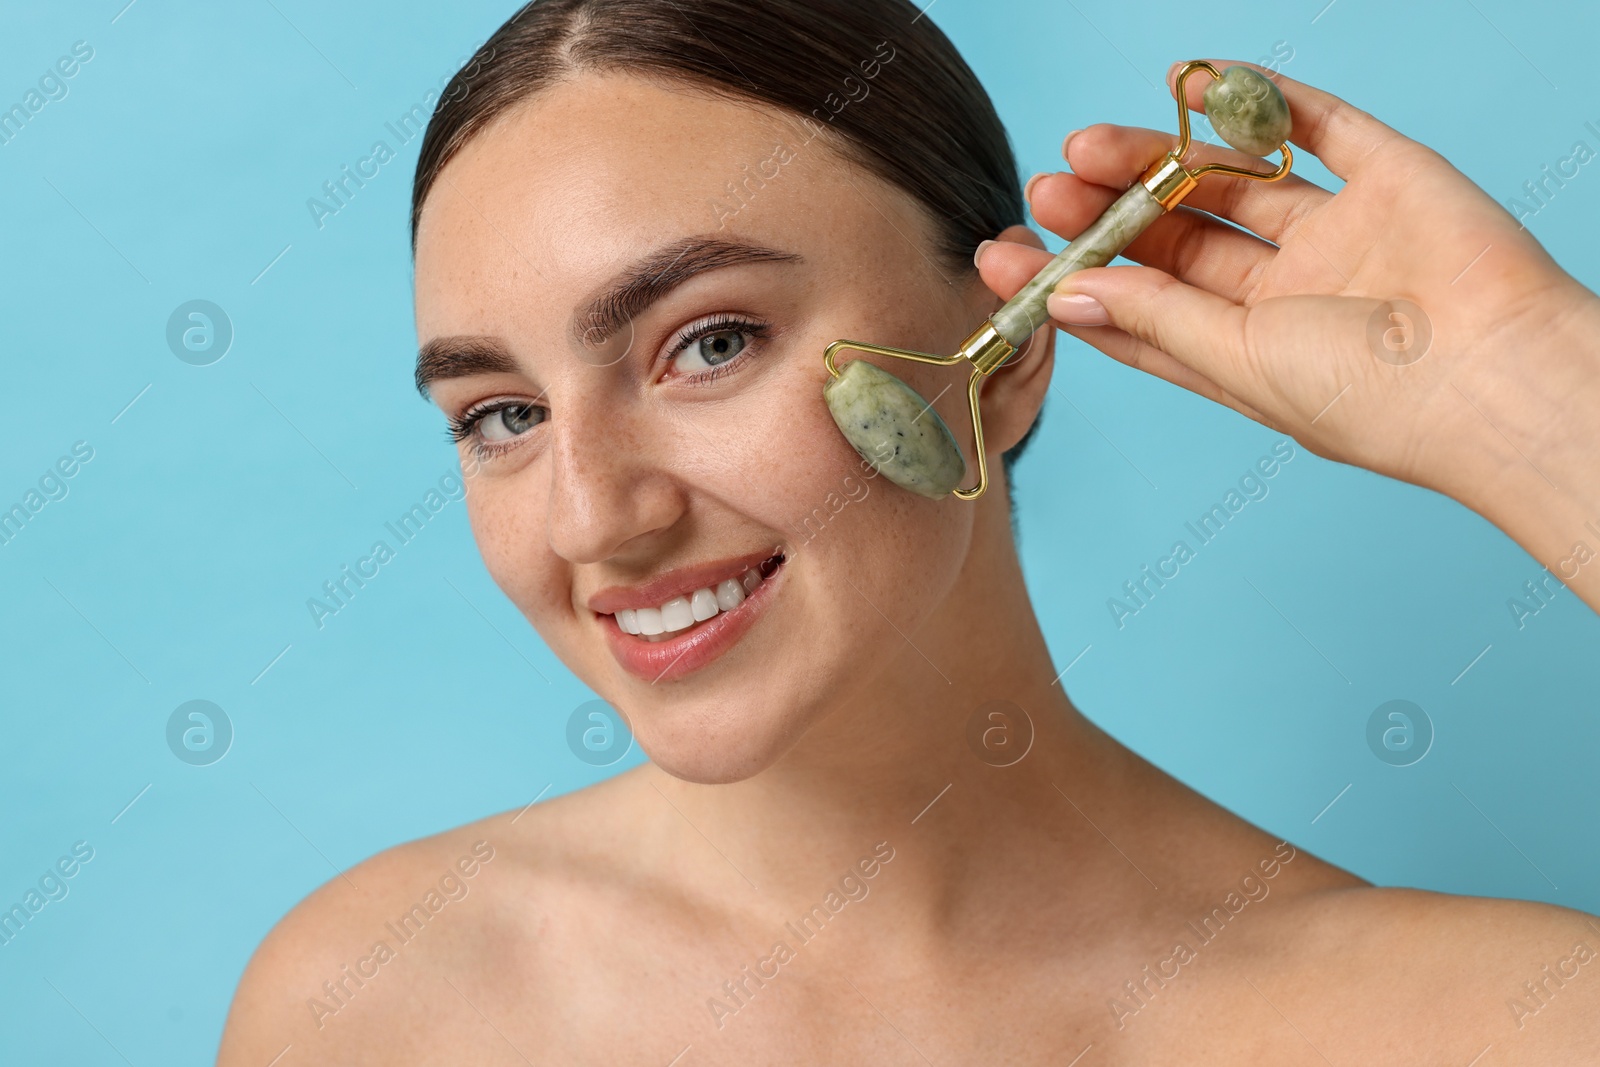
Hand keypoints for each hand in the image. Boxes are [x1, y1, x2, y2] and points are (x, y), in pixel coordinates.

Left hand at [977, 58, 1599, 611]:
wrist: (1501, 374)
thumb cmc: (1368, 399)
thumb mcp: (1238, 363)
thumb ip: (1154, 318)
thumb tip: (1065, 293)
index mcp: (1246, 356)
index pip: (1142, 315)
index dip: (1073, 285)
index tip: (1003, 261)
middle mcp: (1286, 297)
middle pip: (1177, 244)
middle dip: (1106, 217)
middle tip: (1042, 190)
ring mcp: (1337, 236)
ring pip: (1230, 184)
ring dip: (1157, 161)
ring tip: (1085, 146)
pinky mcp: (1387, 181)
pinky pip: (1317, 128)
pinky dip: (1257, 102)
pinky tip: (1188, 84)